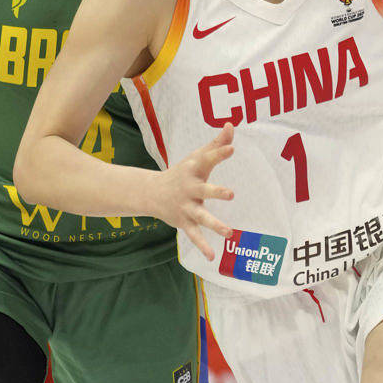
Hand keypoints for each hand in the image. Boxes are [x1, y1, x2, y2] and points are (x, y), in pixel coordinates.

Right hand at [152, 124, 234, 260]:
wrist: (151, 193)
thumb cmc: (182, 172)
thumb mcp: (197, 157)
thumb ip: (216, 144)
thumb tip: (231, 125)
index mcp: (194, 170)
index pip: (209, 159)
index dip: (220, 153)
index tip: (232, 148)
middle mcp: (190, 188)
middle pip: (205, 190)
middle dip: (217, 192)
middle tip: (231, 194)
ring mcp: (187, 207)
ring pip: (202, 217)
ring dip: (215, 225)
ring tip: (229, 233)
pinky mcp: (184, 222)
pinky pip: (195, 235)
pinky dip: (202, 246)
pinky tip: (212, 256)